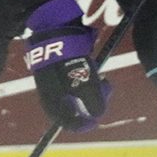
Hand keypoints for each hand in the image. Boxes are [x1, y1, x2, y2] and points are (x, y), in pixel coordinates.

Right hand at [24, 0, 109, 131]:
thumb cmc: (70, 61)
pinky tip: (95, 68)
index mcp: (52, 100)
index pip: (64, 121)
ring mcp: (55, 79)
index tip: (95, 122)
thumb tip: (98, 115)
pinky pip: (76, 79)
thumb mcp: (87, 84)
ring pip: (77, 92)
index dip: (80, 125)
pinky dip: (87, 78)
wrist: (57, 31)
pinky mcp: (61, 67)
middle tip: (105, 89)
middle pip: (74, 106)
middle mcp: (51, 93)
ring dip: (93, 88)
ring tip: (103, 78)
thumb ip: (94, 102)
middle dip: (93, 101)